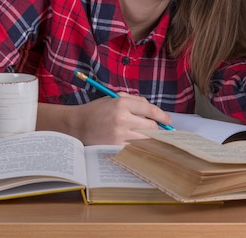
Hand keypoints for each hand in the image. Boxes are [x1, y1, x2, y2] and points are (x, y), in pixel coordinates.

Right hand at [42, 93, 172, 145]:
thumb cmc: (97, 110)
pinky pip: (135, 148)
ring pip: (145, 139)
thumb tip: (152, 109)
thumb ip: (134, 100)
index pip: (150, 110)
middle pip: (151, 127)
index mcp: (122, 103)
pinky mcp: (115, 146)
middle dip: (155, 128)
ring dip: (147, 138)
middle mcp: (122, 119)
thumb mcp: (114, 98)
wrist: (77, 125)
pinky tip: (135, 143)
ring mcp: (119, 134)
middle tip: (153, 128)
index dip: (163, 116)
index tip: (168, 121)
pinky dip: (138, 146)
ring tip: (143, 135)